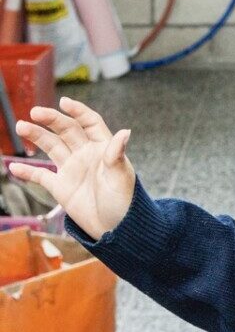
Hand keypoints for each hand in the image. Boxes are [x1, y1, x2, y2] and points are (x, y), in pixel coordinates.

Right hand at [8, 97, 135, 239]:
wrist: (116, 229)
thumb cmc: (124, 202)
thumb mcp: (121, 177)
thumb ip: (116, 154)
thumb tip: (125, 132)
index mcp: (103, 148)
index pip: (90, 123)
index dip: (79, 111)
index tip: (65, 102)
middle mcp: (86, 155)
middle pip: (67, 131)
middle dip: (51, 120)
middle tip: (35, 113)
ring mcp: (72, 170)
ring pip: (51, 147)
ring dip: (37, 136)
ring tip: (22, 127)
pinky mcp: (61, 187)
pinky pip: (41, 175)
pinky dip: (27, 171)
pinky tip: (13, 167)